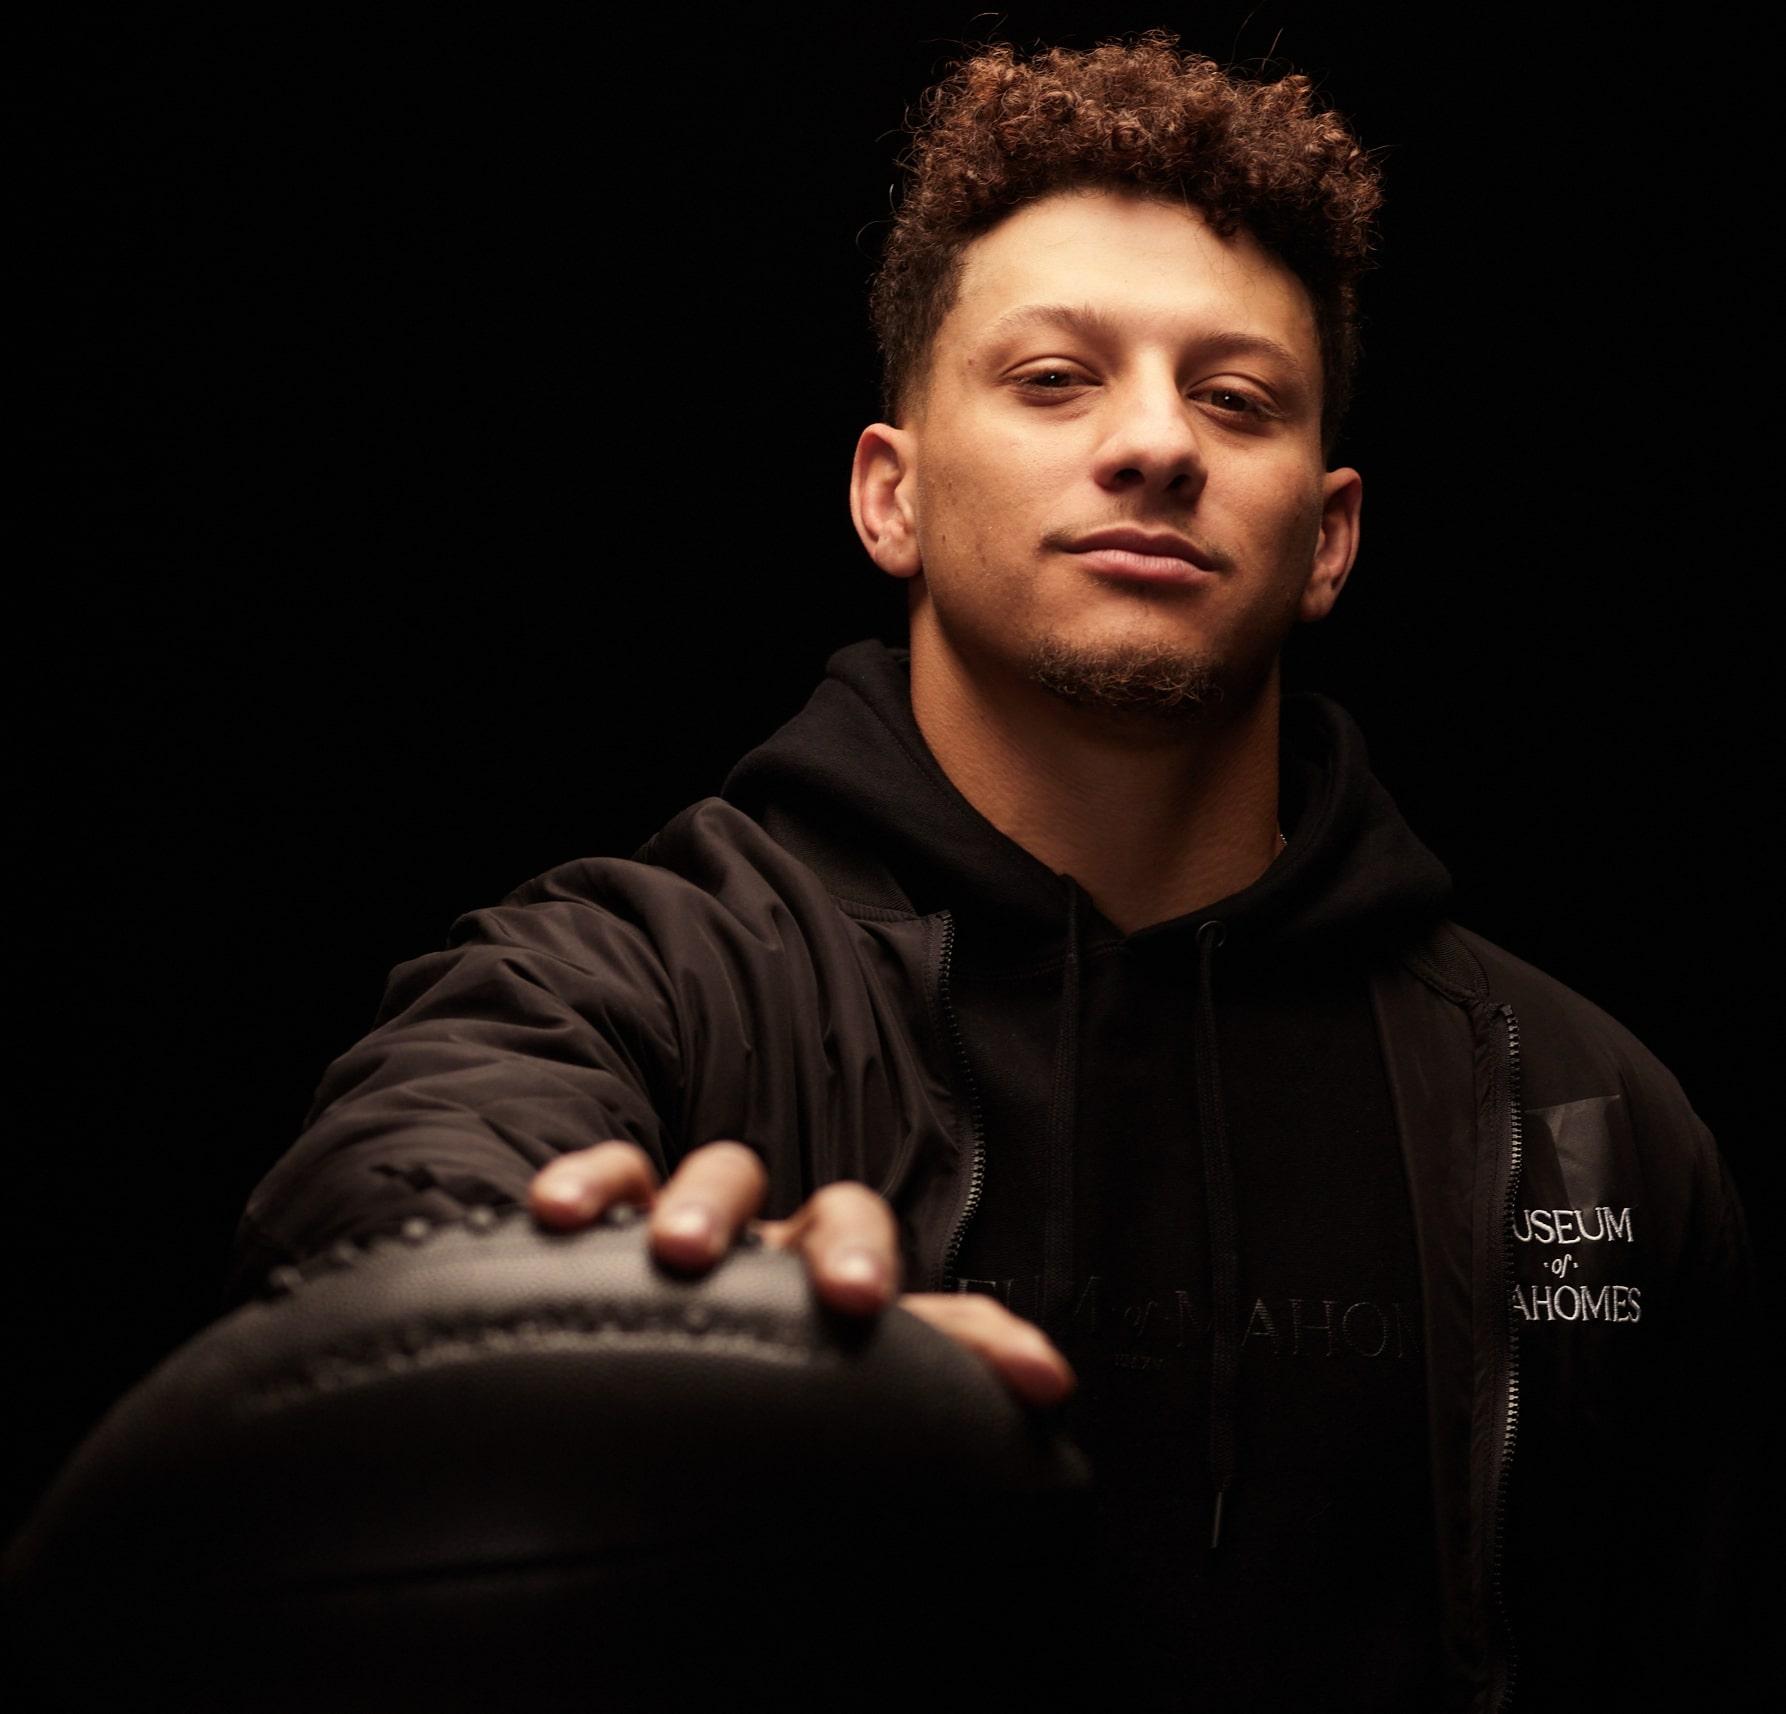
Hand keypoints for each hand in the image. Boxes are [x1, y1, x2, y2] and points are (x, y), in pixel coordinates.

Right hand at [527, 1139, 1074, 1407]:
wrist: (648, 1434)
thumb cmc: (762, 1416)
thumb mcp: (864, 1408)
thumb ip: (947, 1376)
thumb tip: (1055, 1383)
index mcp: (856, 1303)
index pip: (960, 1315)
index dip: (974, 1327)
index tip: (1023, 1375)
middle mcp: (788, 1258)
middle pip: (836, 1210)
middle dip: (846, 1246)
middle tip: (849, 1298)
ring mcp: (705, 1236)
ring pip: (725, 1175)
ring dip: (711, 1203)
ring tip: (680, 1252)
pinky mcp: (611, 1229)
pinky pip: (610, 1179)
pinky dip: (590, 1182)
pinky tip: (557, 1213)